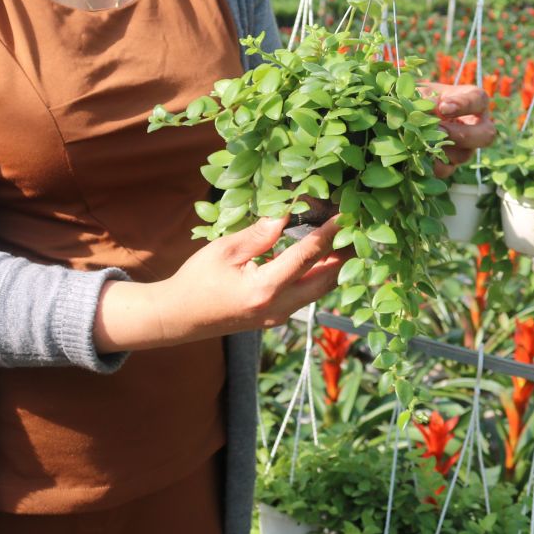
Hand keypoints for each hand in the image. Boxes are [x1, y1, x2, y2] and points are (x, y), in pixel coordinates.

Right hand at [94, 216, 347, 351]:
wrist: (178, 318)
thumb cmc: (196, 280)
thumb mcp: (225, 250)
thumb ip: (259, 234)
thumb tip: (287, 214)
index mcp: (264, 288)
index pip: (308, 256)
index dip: (330, 233)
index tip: (346, 214)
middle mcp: (278, 307)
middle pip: (327, 280)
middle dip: (344, 253)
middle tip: (354, 227)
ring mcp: (279, 317)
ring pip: (320, 291)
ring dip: (334, 266)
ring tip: (343, 239)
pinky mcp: (275, 319)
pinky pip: (307, 296)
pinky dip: (318, 276)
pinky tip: (319, 258)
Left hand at [418, 81, 497, 179]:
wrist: (411, 113)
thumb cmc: (424, 95)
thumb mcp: (424, 91)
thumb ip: (427, 98)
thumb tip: (428, 109)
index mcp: (474, 100)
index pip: (478, 100)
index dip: (463, 105)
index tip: (444, 107)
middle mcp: (477, 125)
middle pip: (486, 135)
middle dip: (463, 135)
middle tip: (439, 129)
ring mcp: (466, 146)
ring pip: (465, 155)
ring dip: (444, 150)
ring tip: (424, 141)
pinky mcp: (450, 161)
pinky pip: (448, 169)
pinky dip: (434, 165)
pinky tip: (422, 157)